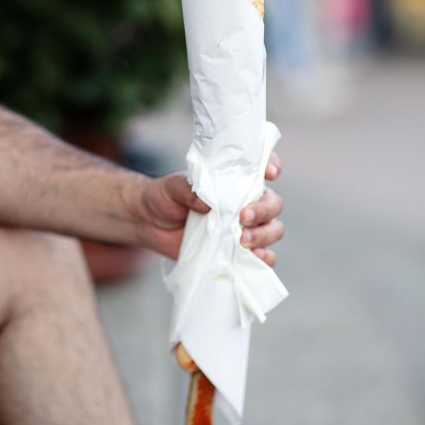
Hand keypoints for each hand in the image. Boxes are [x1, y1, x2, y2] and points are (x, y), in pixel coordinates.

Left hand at [137, 152, 283, 266]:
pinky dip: (265, 258)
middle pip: (273, 204)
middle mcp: (245, 202)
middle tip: (243, 218)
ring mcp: (244, 228)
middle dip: (263, 211)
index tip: (270, 173)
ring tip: (242, 241)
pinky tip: (255, 257)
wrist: (151, 224)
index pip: (262, 167)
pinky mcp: (238, 251)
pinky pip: (264, 256)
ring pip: (273, 229)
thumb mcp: (171, 187)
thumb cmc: (165, 197)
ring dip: (264, 235)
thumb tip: (206, 202)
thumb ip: (187, 189)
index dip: (272, 166)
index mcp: (234, 180)